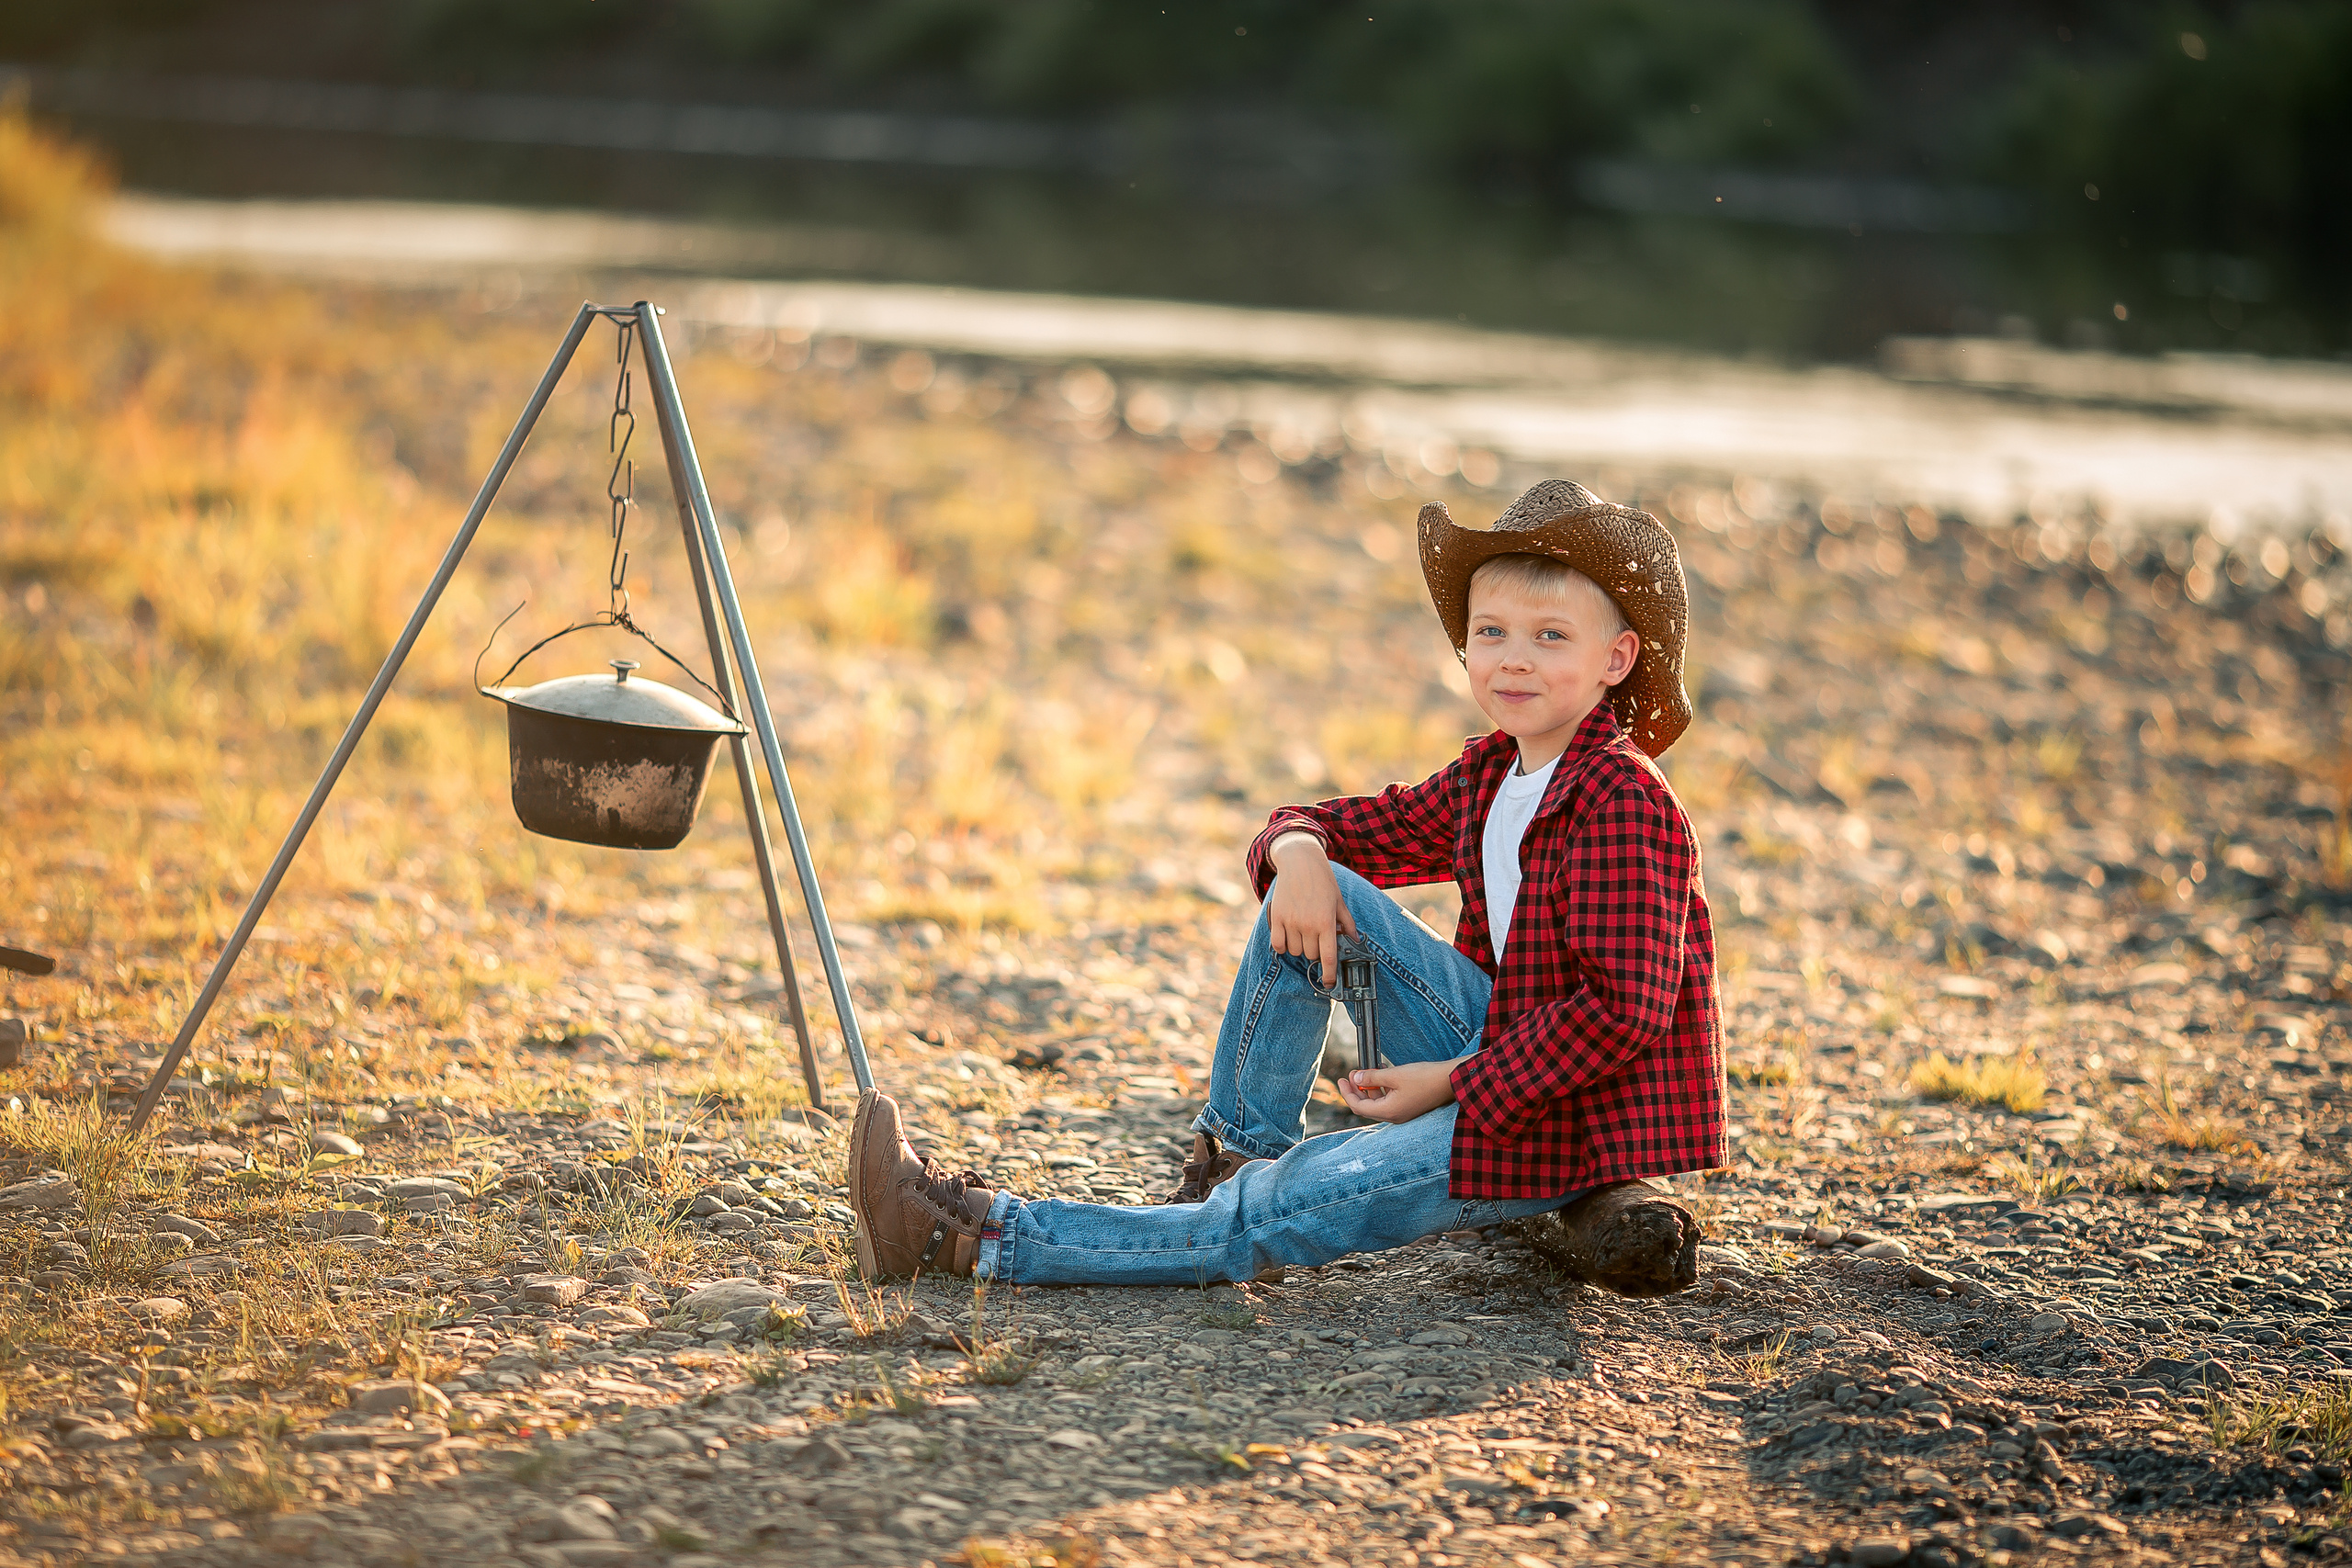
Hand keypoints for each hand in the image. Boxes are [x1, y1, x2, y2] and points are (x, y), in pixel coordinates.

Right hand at [1265, 833, 1354, 984]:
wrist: (1300, 862)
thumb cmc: (1322, 881)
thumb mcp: (1339, 901)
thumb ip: (1347, 923)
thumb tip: (1355, 940)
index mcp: (1326, 922)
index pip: (1328, 957)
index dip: (1329, 974)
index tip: (1329, 983)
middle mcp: (1308, 924)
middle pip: (1310, 955)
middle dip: (1315, 952)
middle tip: (1317, 939)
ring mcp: (1290, 922)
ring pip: (1295, 951)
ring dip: (1300, 947)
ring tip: (1303, 933)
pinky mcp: (1276, 918)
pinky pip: (1278, 944)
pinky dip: (1283, 945)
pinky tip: (1288, 937)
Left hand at [1336, 1057, 1465, 1122]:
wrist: (1451, 1080)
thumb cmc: (1425, 1077)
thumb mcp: (1394, 1074)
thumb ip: (1372, 1077)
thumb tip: (1356, 1078)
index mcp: (1389, 1111)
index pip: (1358, 1107)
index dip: (1347, 1093)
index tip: (1341, 1079)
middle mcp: (1395, 1116)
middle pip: (1366, 1107)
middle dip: (1356, 1090)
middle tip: (1350, 1075)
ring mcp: (1403, 1112)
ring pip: (1377, 1103)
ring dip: (1368, 1088)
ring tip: (1365, 1071)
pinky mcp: (1409, 1106)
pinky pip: (1388, 1100)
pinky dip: (1381, 1088)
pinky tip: (1381, 1073)